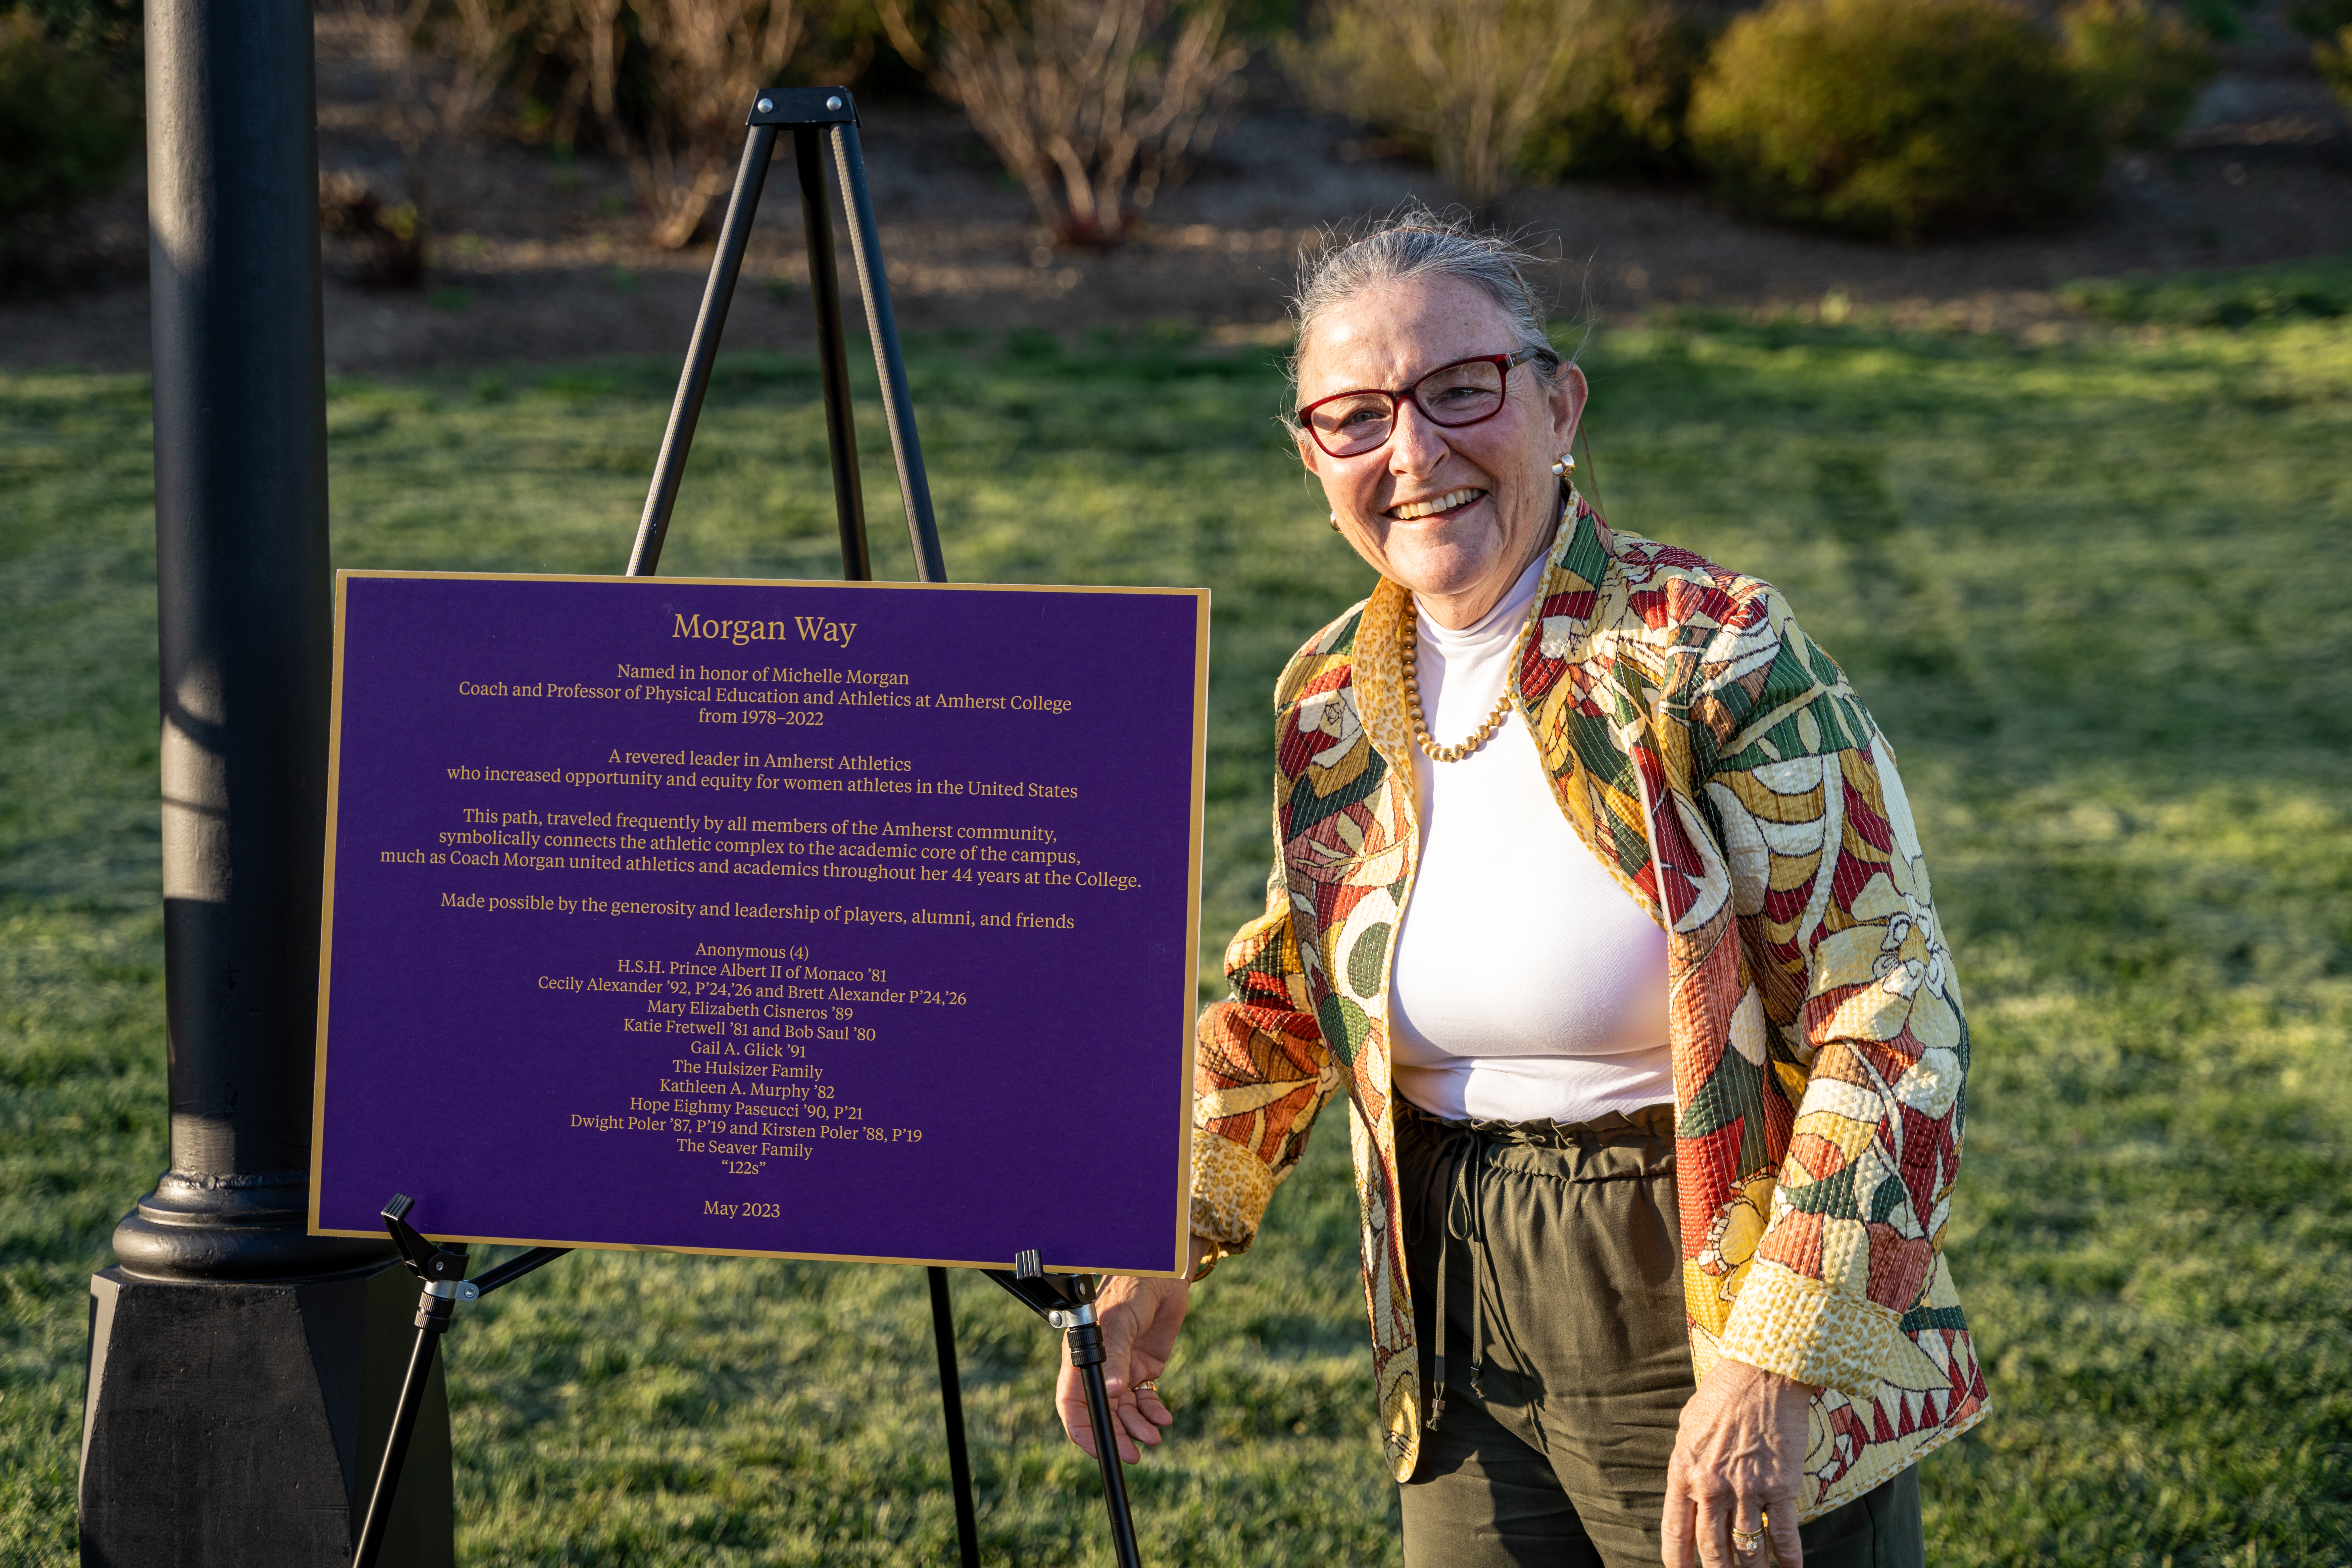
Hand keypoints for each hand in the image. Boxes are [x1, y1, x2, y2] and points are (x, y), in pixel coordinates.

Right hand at [1054, 1235, 1207, 1462]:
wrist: (1165, 1273)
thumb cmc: (1133, 1286)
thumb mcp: (1121, 1320)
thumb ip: (1115, 1356)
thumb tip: (1110, 1392)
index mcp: (1082, 1357)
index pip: (1072, 1403)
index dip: (1082, 1429)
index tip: (1100, 1449)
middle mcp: (1100, 1368)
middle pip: (1100, 1414)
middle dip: (1115, 1436)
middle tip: (1134, 1454)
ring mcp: (1121, 1371)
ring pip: (1123, 1412)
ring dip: (1137, 1428)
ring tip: (1155, 1435)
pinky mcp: (1143, 1369)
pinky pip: (1144, 1401)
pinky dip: (1153, 1413)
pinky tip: (1163, 1418)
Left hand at [1661, 1359, 1813, 1567]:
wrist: (1762, 1372)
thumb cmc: (1723, 1394)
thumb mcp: (1688, 1426)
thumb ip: (1687, 1462)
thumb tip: (1689, 1487)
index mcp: (1683, 1472)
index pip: (1675, 1533)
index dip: (1678, 1563)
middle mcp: (1712, 1487)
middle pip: (1712, 1549)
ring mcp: (1746, 1489)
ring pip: (1748, 1549)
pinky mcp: (1780, 1487)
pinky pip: (1783, 1536)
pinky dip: (1788, 1560)